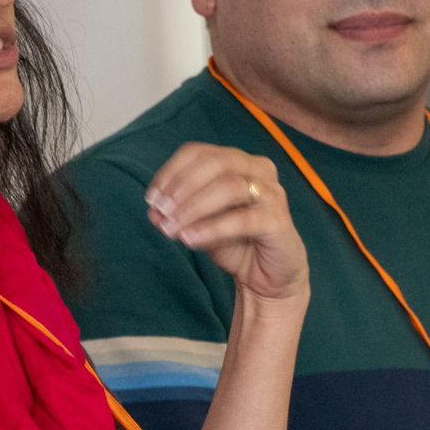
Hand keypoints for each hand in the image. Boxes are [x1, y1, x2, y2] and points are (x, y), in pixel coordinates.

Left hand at [145, 144, 308, 307]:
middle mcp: (259, 169)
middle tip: (161, 211)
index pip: (199, 153)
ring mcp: (272, 194)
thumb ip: (179, 213)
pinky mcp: (278, 221)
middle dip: (182, 186)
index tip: (152, 198)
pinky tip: (190, 239)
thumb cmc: (238, 242)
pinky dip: (212, 228)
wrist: (269, 277)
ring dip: (193, 207)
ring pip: (229, 187)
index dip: (171, 172)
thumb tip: (154, 211)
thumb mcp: (201, 223)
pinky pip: (242, 220)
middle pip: (215, 163)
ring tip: (172, 229)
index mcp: (239, 161)